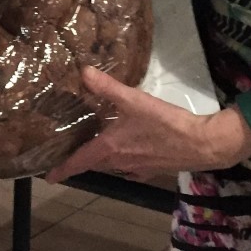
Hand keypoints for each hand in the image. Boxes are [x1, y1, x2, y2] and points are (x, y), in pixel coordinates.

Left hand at [44, 66, 250, 183]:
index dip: (63, 169)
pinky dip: (123, 161)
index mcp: (110, 148)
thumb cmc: (165, 123)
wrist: (202, 144)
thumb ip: (107, 87)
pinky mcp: (153, 170)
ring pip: (113, 165)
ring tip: (94, 148)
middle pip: (95, 164)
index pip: (80, 161)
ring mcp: (137, 169)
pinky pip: (131, 168)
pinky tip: (127, 152)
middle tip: (70, 154)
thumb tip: (83, 72)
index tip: (48, 178)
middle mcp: (121, 163)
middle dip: (81, 161)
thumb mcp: (133, 100)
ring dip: (102, 159)